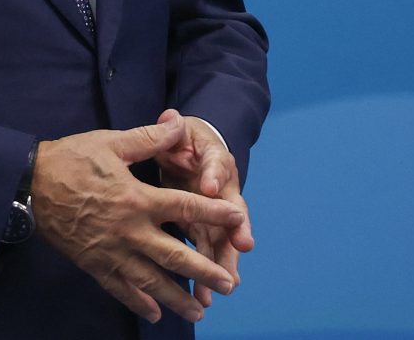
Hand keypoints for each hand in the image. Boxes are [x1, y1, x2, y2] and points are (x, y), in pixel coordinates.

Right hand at [31, 114, 241, 323]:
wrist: (29, 185)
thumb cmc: (72, 159)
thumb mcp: (112, 142)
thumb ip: (150, 138)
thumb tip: (180, 124)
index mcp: (137, 199)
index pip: (185, 208)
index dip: (213, 214)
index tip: (236, 219)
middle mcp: (129, 231)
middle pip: (174, 256)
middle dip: (204, 271)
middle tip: (228, 284)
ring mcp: (111, 252)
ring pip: (150, 280)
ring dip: (177, 297)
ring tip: (200, 310)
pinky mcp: (93, 264)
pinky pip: (120, 288)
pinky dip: (139, 302)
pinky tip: (155, 313)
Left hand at [154, 109, 254, 307]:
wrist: (190, 151)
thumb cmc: (187, 140)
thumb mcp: (182, 130)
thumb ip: (175, 128)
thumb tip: (171, 118)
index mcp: (216, 161)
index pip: (217, 166)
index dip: (214, 175)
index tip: (210, 186)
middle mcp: (222, 191)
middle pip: (232, 213)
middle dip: (236, 231)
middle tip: (242, 246)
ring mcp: (214, 213)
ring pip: (222, 240)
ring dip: (222, 263)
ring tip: (221, 287)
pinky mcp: (202, 228)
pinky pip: (206, 253)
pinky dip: (206, 274)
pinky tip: (203, 296)